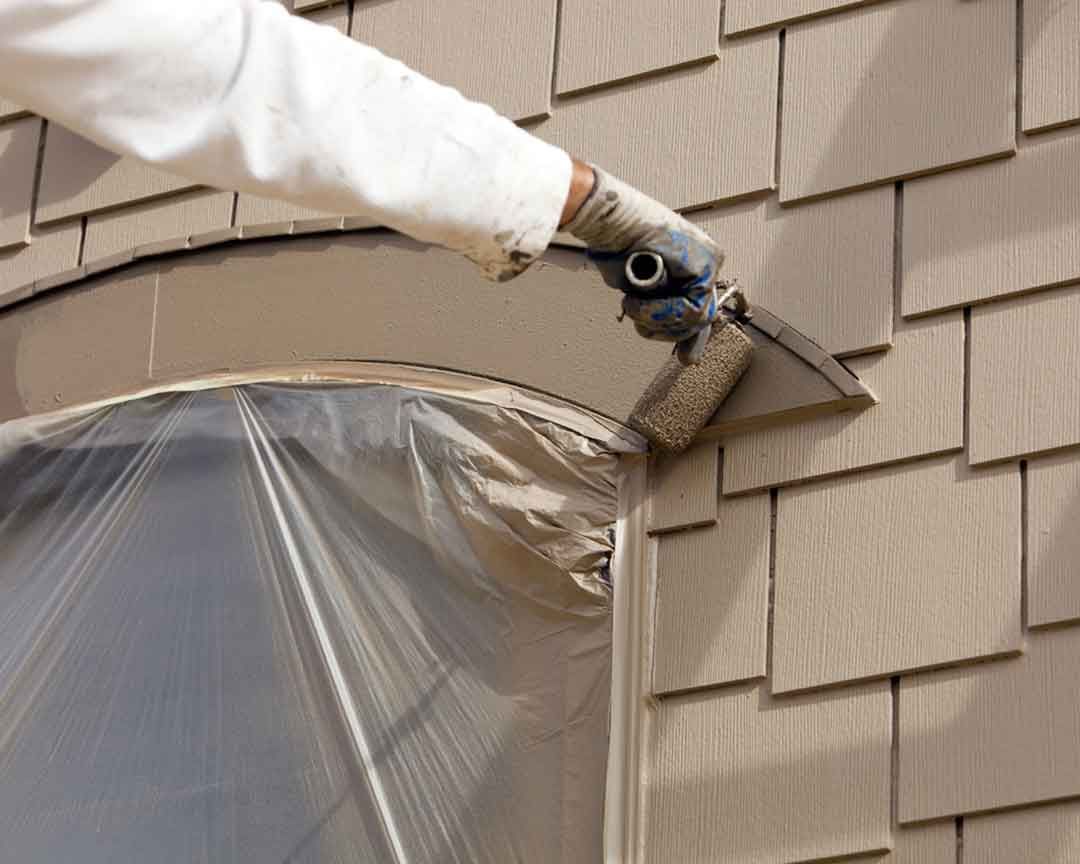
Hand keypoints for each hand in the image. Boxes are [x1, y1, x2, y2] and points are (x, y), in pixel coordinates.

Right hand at [561, 166, 724, 362]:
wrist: (609, 221)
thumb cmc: (614, 246)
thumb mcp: (635, 287)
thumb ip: (657, 313)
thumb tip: (683, 352)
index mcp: (691, 268)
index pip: (699, 312)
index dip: (691, 340)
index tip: (685, 357)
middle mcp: (704, 265)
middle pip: (698, 320)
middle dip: (666, 328)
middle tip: (639, 319)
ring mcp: (709, 262)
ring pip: (695, 317)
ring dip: (656, 318)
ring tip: (632, 305)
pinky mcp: (707, 262)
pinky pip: (691, 306)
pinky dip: (659, 311)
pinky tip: (638, 301)